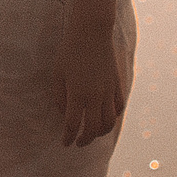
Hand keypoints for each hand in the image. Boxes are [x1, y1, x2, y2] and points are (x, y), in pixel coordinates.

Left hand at [57, 10, 123, 146]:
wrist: (92, 33)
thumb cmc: (69, 52)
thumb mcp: (57, 74)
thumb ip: (60, 98)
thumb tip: (66, 115)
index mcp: (78, 94)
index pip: (73, 125)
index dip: (68, 137)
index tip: (65, 144)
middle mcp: (95, 96)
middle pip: (93, 128)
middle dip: (85, 140)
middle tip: (78, 143)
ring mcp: (108, 91)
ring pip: (109, 122)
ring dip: (101, 133)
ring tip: (92, 134)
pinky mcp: (117, 84)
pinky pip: (118, 107)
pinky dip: (112, 117)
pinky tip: (105, 117)